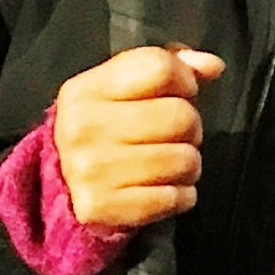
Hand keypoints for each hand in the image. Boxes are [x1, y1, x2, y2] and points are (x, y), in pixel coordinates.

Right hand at [51, 45, 226, 229]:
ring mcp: (89, 171)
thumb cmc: (106, 125)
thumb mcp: (127, 86)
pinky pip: (173, 198)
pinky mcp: (100, 208)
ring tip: (172, 162)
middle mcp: (82, 128)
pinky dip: (182, 195)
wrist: (62, 183)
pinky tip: (166, 188)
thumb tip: (212, 66)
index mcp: (85, 90)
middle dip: (191, 126)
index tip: (183, 92)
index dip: (185, 78)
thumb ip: (171, 66)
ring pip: (183, 159)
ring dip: (189, 163)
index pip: (159, 68)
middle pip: (179, 116)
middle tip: (177, 135)